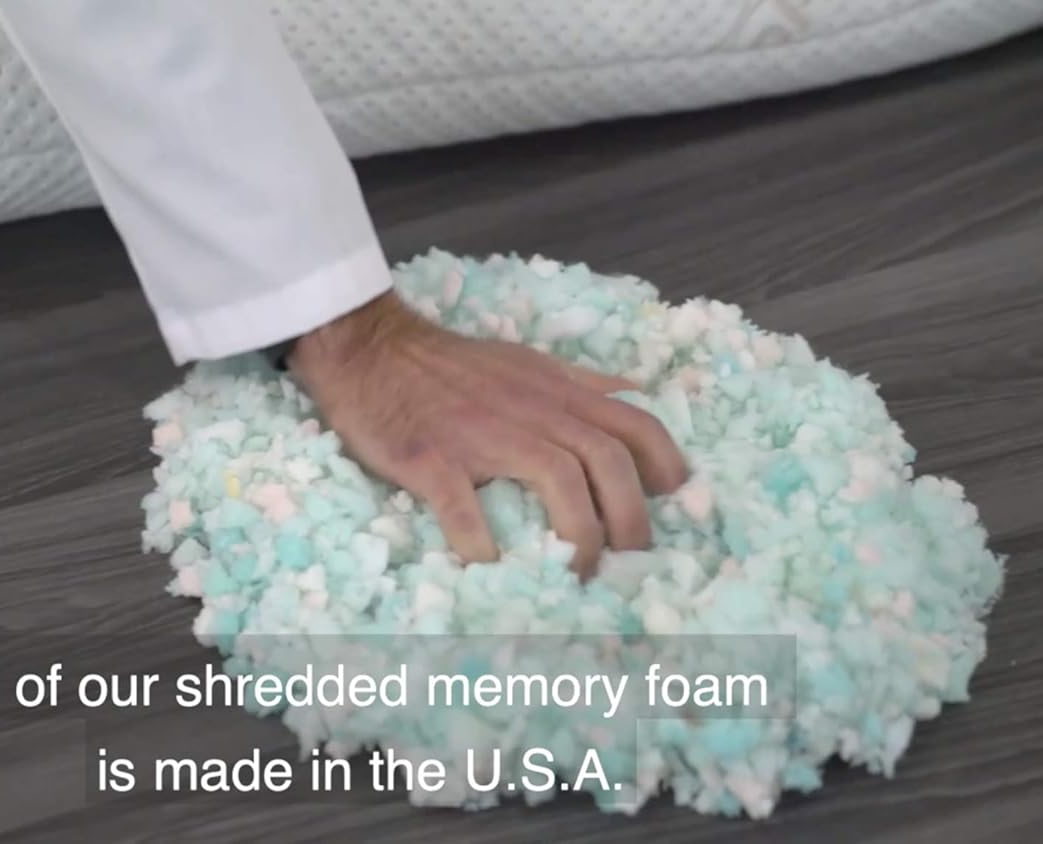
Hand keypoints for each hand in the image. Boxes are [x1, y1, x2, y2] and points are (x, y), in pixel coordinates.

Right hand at [287, 292, 687, 577]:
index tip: (671, 502)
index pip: (634, 422)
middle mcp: (531, 410)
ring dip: (578, 534)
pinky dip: (481, 542)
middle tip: (630, 561)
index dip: (665, 465)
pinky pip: (462, 505)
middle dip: (629, 517)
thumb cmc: (450, 364)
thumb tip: (633, 395)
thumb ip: (579, 384)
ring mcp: (480, 434)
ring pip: (556, 478)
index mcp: (556, 391)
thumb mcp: (526, 362)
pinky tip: (489, 568)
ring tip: (577, 574)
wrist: (371, 349)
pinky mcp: (430, 456)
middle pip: (605, 460)